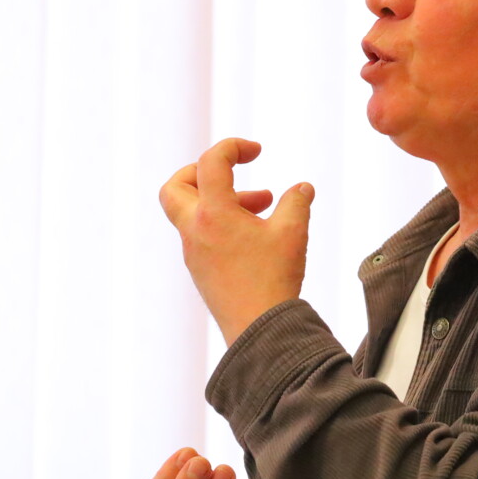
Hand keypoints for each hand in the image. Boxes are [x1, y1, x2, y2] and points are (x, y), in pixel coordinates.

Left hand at [159, 137, 314, 344]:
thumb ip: (297, 202)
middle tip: (231, 174)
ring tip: (264, 205)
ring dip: (223, 200)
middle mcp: (195, 231)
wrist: (259, 330)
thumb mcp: (293, 232)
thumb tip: (302, 187)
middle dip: (201, 171)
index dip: (232, 147)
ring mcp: (194, 253)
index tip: (256, 151)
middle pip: (175, 187)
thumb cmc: (273, 279)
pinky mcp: (202, 271)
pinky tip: (257, 236)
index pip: (210, 162)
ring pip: (192, 213)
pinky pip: (203, 236)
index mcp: (213, 213)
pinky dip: (224, 224)